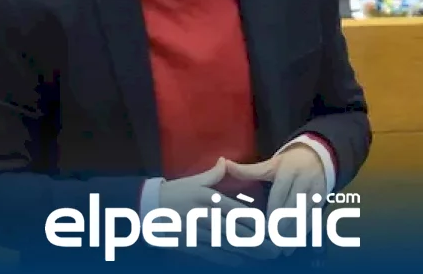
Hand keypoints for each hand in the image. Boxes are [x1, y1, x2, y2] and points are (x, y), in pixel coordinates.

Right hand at [155, 158, 279, 265]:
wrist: (148, 207)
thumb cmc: (174, 193)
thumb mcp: (194, 181)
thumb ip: (214, 174)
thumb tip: (225, 162)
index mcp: (210, 199)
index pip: (239, 213)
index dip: (257, 224)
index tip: (271, 230)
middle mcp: (206, 216)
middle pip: (237, 232)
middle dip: (258, 243)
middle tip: (275, 249)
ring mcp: (198, 232)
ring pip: (228, 245)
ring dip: (248, 252)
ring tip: (264, 257)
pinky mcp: (190, 245)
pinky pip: (212, 254)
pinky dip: (228, 259)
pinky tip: (240, 262)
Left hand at [226, 146, 326, 252]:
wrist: (317, 157)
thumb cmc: (288, 163)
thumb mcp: (270, 164)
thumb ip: (248, 169)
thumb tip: (225, 164)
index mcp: (289, 170)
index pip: (280, 193)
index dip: (273, 211)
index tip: (264, 226)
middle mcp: (305, 181)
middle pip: (293, 207)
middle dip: (282, 226)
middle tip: (270, 241)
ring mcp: (316, 192)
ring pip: (304, 216)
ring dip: (292, 233)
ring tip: (280, 248)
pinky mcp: (322, 201)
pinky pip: (312, 220)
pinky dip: (302, 234)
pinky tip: (291, 246)